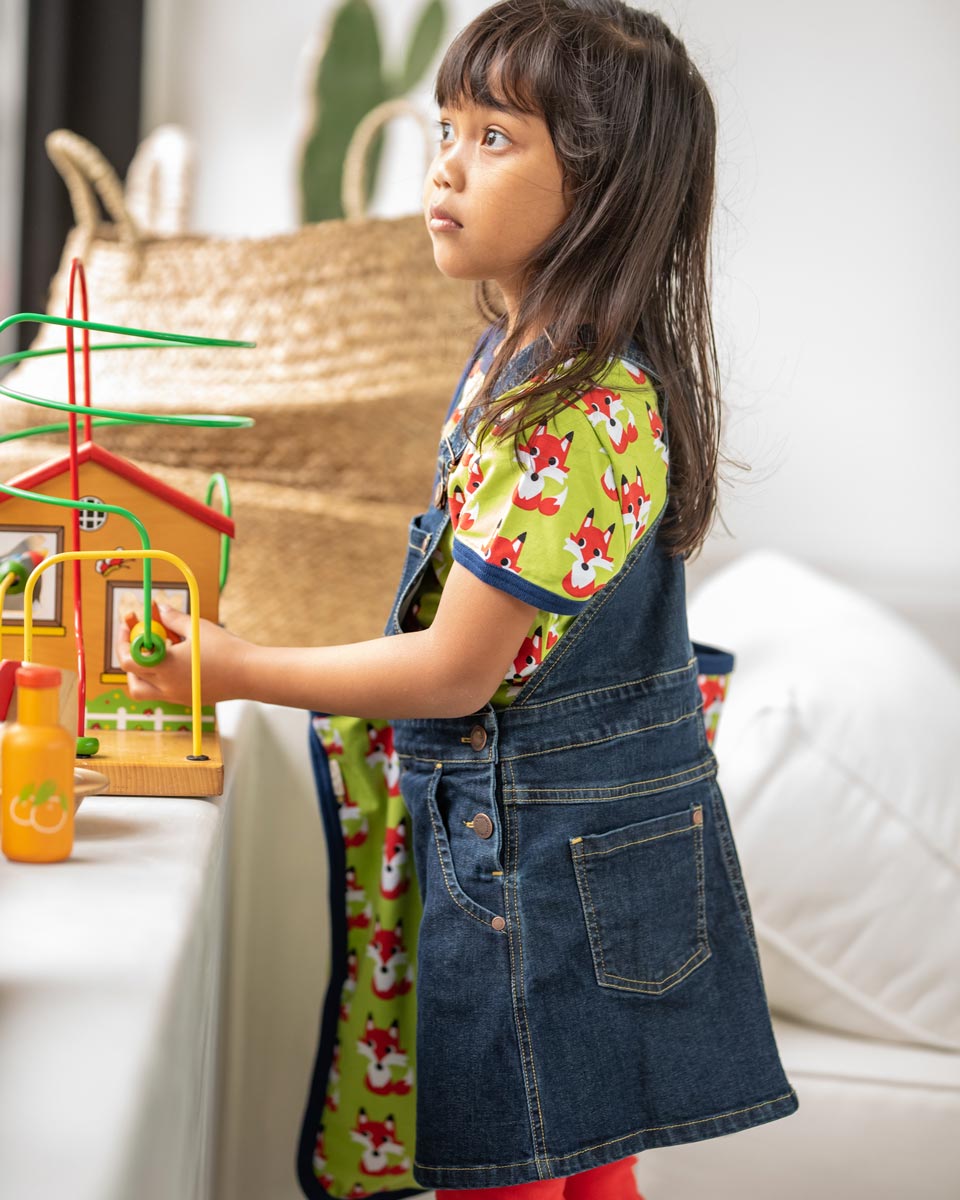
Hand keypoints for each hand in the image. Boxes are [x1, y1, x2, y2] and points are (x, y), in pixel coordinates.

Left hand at [116, 603, 251, 706]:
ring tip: (154, 654)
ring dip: (141, 673)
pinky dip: (160, 677)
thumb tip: (160, 609)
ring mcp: (175, 696)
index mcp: (164, 666)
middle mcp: (166, 686)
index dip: (124, 639)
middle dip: (129, 657)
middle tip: (138, 640)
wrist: (250, 674)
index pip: (127, 658)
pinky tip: (177, 660)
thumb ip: (173, 618)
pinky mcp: (187, 700)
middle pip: (131, 678)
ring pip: (143, 690)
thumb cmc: (226, 650)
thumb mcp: (196, 627)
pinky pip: (163, 691)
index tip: (130, 623)